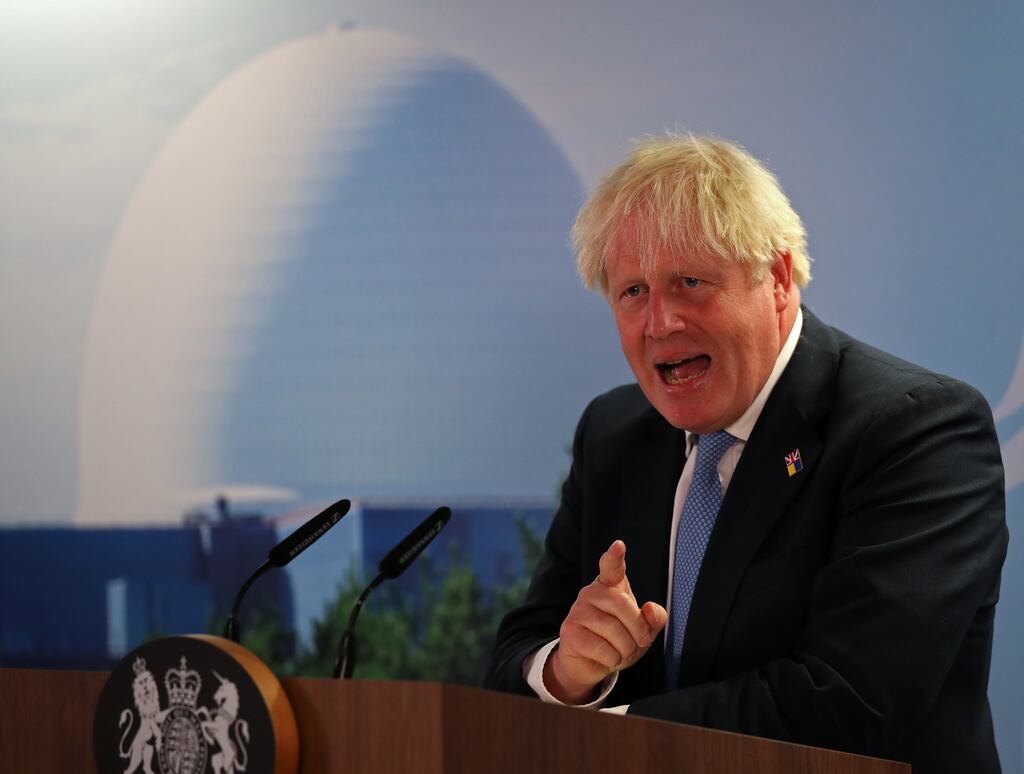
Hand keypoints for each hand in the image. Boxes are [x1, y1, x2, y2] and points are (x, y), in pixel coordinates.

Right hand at [544, 540, 666, 703]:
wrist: (589, 663)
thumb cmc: (618, 641)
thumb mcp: (642, 631)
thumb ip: (654, 619)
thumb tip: (650, 609)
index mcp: (610, 586)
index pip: (612, 567)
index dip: (614, 557)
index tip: (619, 546)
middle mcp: (591, 593)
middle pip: (622, 605)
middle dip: (638, 630)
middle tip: (638, 642)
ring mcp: (577, 610)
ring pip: (613, 630)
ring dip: (625, 649)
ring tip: (620, 651)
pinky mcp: (569, 631)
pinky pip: (602, 648)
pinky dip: (611, 660)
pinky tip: (606, 657)